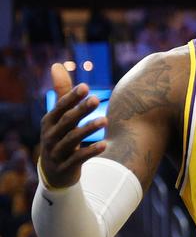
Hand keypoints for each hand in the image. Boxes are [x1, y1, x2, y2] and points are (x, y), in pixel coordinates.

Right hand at [39, 63, 106, 187]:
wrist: (54, 171)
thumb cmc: (60, 136)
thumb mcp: (59, 116)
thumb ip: (62, 92)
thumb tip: (57, 65)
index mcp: (49, 122)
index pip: (60, 107)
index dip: (71, 97)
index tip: (85, 87)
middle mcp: (51, 136)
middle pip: (67, 121)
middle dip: (81, 110)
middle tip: (97, 99)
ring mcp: (57, 152)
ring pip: (72, 139)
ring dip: (88, 129)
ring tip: (105, 120)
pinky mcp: (66, 166)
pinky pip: (78, 158)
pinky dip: (91, 151)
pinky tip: (105, 144)